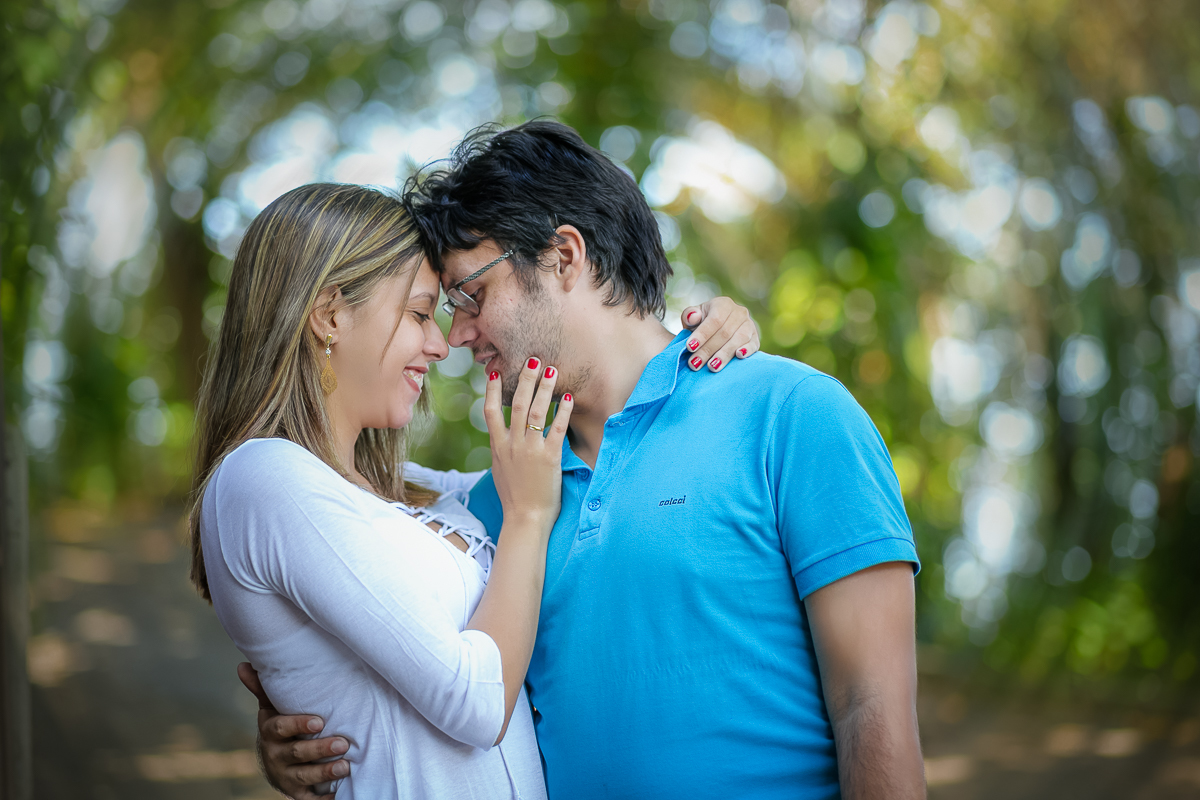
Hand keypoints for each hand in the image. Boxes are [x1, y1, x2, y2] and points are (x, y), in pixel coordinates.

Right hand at [238, 662, 348, 799]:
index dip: (298, 725)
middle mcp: (276, 755)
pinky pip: (308, 799)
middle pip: (297, 753)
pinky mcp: (296, 793)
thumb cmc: (279, 726)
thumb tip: (243, 664)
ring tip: (345, 767)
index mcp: (271, 732)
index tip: (319, 721)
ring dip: (325, 772)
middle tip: (342, 744)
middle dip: (320, 750)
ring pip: (305, 776)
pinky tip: (337, 795)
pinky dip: (322, 799)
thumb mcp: (271, 708)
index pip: (281, 728)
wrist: (275, 761)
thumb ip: (263, 688)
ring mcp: (286, 776)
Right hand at [485, 357, 571, 527]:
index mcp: (498, 447)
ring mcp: (530, 450)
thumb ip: (501, 450)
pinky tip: (568, 398)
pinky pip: (557, 428)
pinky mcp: (549, 458)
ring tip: (552, 370)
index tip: (493, 372)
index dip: (491, 391)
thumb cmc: (514, 497)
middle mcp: (512, 444)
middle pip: (517, 404)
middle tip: (533, 359)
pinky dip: (563, 412)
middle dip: (525, 379)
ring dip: (544, 388)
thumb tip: (500, 436)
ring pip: (536, 411)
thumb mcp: (499, 470)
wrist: (524, 519)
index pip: (490, 412)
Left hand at [681, 296, 759, 371]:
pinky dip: (747, 350)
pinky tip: (738, 356)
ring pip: (739, 339)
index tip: (690, 347)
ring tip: (712, 367)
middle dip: (708, 350)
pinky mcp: (755, 338)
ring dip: (724, 354)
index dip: (702, 334)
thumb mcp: (692, 318)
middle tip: (695, 364)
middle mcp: (739, 312)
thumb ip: (689, 316)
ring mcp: (749, 325)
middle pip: (724, 332)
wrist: (716, 332)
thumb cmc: (701, 325)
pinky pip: (753, 344)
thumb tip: (693, 317)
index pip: (714, 320)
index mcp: (723, 304)